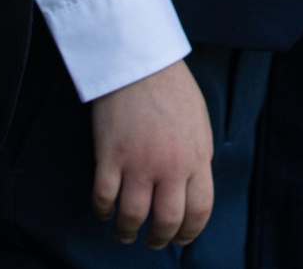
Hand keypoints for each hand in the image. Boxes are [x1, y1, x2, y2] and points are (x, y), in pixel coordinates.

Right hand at [90, 60, 213, 248]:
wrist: (139, 60)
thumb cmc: (172, 89)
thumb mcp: (200, 124)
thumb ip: (197, 158)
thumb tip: (191, 188)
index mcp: (196, 157)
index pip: (199, 210)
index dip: (190, 233)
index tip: (181, 239)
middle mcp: (169, 166)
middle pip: (167, 221)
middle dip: (160, 239)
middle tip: (153, 242)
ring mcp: (138, 162)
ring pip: (133, 216)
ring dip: (127, 232)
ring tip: (124, 234)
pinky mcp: (110, 155)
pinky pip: (104, 197)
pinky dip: (103, 211)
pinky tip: (104, 211)